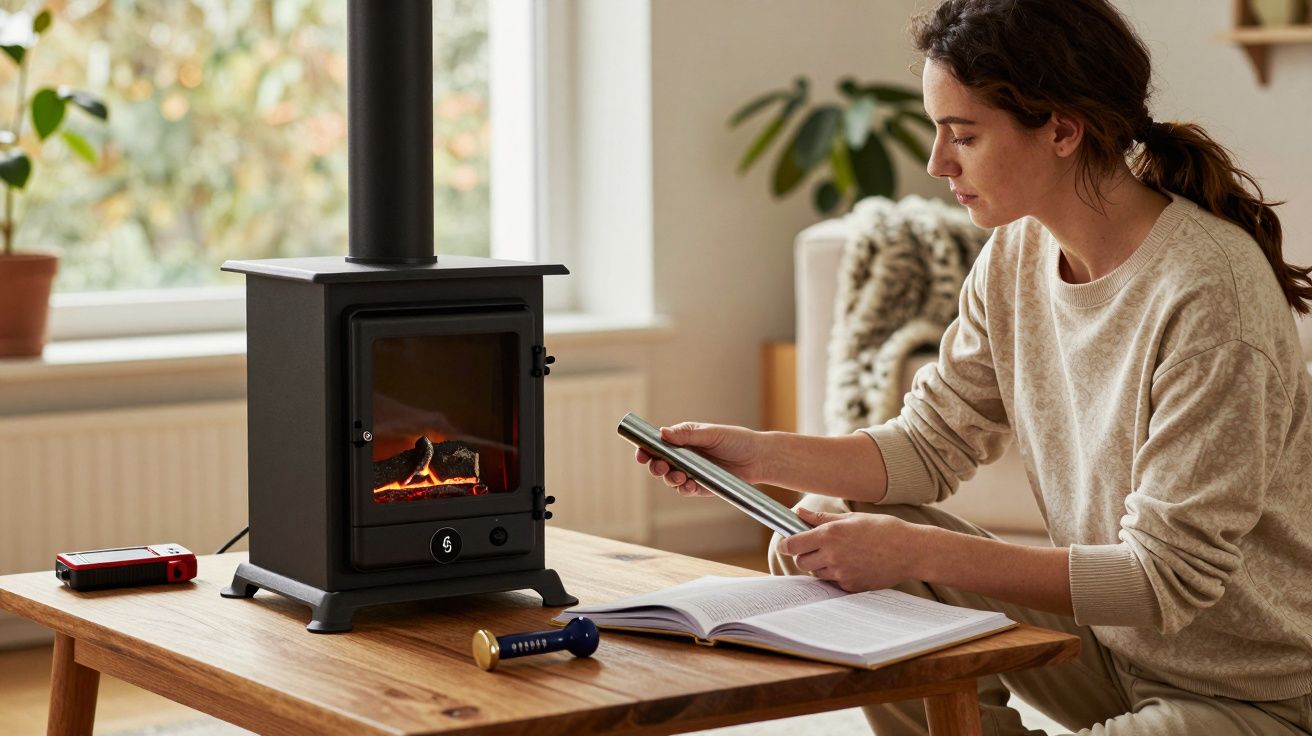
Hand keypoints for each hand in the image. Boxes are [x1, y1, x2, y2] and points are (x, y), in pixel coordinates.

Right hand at [634, 422, 770, 496]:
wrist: (758, 458)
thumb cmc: (736, 440)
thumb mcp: (711, 433)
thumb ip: (687, 434)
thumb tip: (662, 433)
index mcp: (682, 440)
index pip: (657, 445)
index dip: (645, 449)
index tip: (640, 453)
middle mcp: (684, 457)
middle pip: (658, 464)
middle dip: (655, 466)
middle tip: (661, 466)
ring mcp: (691, 472)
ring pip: (670, 479)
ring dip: (670, 478)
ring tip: (680, 476)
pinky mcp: (701, 486)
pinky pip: (686, 490)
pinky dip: (685, 488)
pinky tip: (691, 484)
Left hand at [777, 507, 922, 591]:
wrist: (911, 551)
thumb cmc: (884, 529)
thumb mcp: (852, 519)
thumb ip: (821, 519)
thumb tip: (798, 513)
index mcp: (831, 534)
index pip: (793, 544)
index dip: (785, 544)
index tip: (785, 542)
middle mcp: (833, 555)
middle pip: (801, 562)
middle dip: (803, 555)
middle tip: (814, 547)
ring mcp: (842, 573)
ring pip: (816, 573)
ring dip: (820, 565)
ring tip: (838, 554)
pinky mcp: (851, 586)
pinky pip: (833, 582)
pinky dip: (836, 574)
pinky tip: (852, 564)